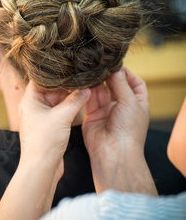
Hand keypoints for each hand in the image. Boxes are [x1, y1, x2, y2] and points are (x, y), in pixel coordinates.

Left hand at [19, 81, 89, 181]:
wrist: (41, 169)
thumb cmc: (44, 141)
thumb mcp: (62, 116)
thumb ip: (75, 100)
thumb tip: (86, 89)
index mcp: (29, 100)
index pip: (40, 79)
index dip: (54, 72)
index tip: (68, 67)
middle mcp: (33, 107)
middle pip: (50, 89)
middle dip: (65, 85)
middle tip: (80, 77)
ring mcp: (41, 117)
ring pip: (56, 101)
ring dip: (68, 97)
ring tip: (84, 87)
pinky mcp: (48, 127)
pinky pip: (59, 112)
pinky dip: (68, 107)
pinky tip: (81, 102)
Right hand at [82, 67, 155, 194]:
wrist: (114, 154)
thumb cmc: (129, 130)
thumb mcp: (130, 101)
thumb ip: (121, 83)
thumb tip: (116, 68)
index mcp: (137, 104)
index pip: (134, 84)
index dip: (127, 74)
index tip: (117, 65)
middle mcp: (121, 107)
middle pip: (114, 85)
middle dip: (108, 76)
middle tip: (100, 66)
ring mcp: (106, 112)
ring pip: (100, 91)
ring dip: (95, 82)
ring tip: (90, 72)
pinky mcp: (92, 116)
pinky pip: (88, 100)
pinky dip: (85, 92)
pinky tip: (83, 83)